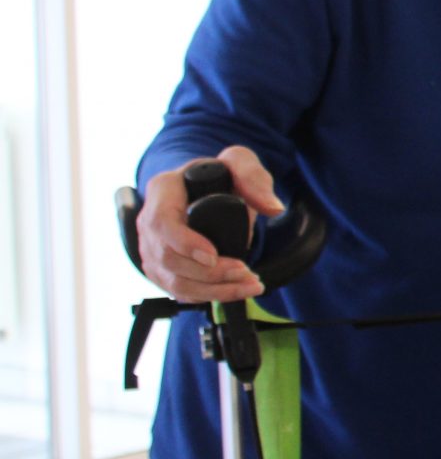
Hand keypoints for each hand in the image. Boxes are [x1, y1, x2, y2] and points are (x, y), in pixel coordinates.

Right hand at [138, 145, 279, 303]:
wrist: (207, 190)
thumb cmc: (219, 175)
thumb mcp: (239, 163)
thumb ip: (253, 177)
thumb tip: (272, 208)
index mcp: (163, 190)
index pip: (161, 222)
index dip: (184, 243)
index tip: (213, 256)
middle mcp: (149, 220)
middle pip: (168, 258)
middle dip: (209, 273)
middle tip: (245, 273)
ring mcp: (151, 247)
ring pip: (173, 280)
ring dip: (213, 290)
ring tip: (249, 286)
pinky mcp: (160, 267)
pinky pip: (178, 290)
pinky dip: (207, 295)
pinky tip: (234, 290)